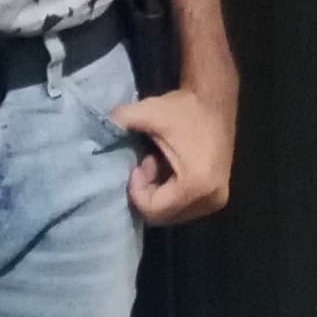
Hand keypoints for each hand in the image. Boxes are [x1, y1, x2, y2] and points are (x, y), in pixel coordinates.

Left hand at [113, 81, 234, 224]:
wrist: (216, 100)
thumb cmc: (185, 108)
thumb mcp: (149, 113)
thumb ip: (121, 121)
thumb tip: (100, 127)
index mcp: (196, 185)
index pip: (153, 210)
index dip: (137, 190)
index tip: (138, 163)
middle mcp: (210, 199)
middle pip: (163, 216)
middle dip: (148, 192)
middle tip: (147, 162)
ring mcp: (216, 201)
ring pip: (172, 214)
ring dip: (158, 193)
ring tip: (158, 163)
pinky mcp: (217, 197)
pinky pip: (183, 207)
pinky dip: (170, 193)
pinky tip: (169, 168)